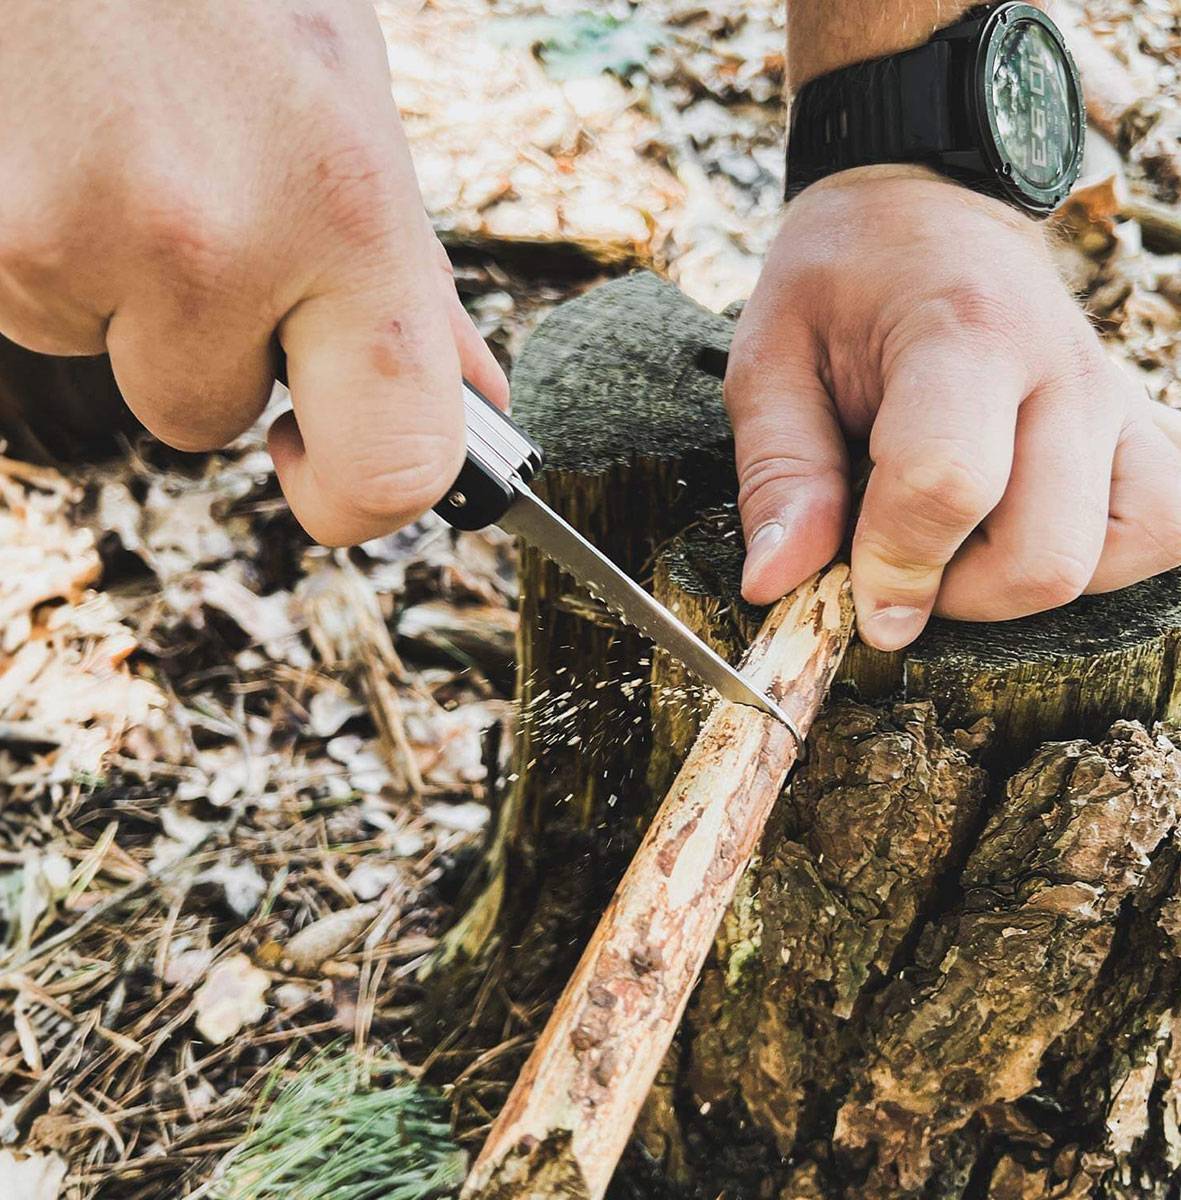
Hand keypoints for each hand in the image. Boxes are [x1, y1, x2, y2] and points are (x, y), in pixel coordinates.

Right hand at [0, 0, 505, 543]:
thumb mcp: (353, 115)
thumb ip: (408, 280)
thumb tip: (471, 400)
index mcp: (350, 217)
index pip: (396, 468)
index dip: (359, 499)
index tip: (317, 464)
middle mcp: (213, 241)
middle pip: (204, 420)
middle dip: (205, 352)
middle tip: (202, 222)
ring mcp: (71, 231)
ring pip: (104, 357)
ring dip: (116, 287)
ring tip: (125, 148)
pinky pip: (23, 303)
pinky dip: (45, 244)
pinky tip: (64, 141)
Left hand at [725, 165, 1180, 649]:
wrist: (927, 205)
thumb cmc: (839, 279)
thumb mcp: (772, 358)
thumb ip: (779, 475)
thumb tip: (775, 585)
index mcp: (962, 332)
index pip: (948, 484)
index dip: (893, 565)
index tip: (849, 594)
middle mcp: (1064, 368)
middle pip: (1045, 554)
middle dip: (954, 596)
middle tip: (892, 561)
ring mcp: (1115, 396)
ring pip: (1119, 553)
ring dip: (1022, 584)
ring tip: (954, 542)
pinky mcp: (1139, 422)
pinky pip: (1161, 525)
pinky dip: (1096, 561)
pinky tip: (1019, 531)